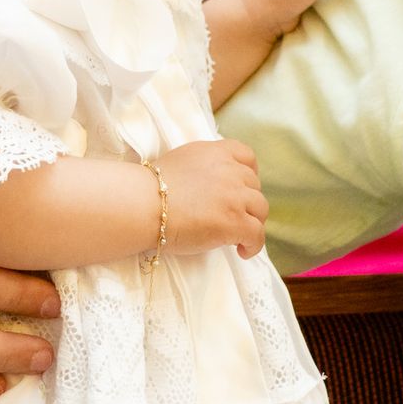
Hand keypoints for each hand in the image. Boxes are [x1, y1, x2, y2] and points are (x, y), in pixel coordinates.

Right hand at [156, 138, 267, 259]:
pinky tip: (242, 251)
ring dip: (253, 222)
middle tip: (235, 216)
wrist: (142, 205)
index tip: (243, 186)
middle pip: (254, 185)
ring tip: (239, 236)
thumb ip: (202, 167)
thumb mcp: (180, 162)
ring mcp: (234, 196)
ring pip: (260, 210)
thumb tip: (211, 186)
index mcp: (215, 153)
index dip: (250, 172)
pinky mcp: (235, 222)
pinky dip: (253, 245)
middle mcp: (229, 170)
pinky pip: (257, 235)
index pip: (246, 156)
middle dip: (248, 201)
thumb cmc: (151, 189)